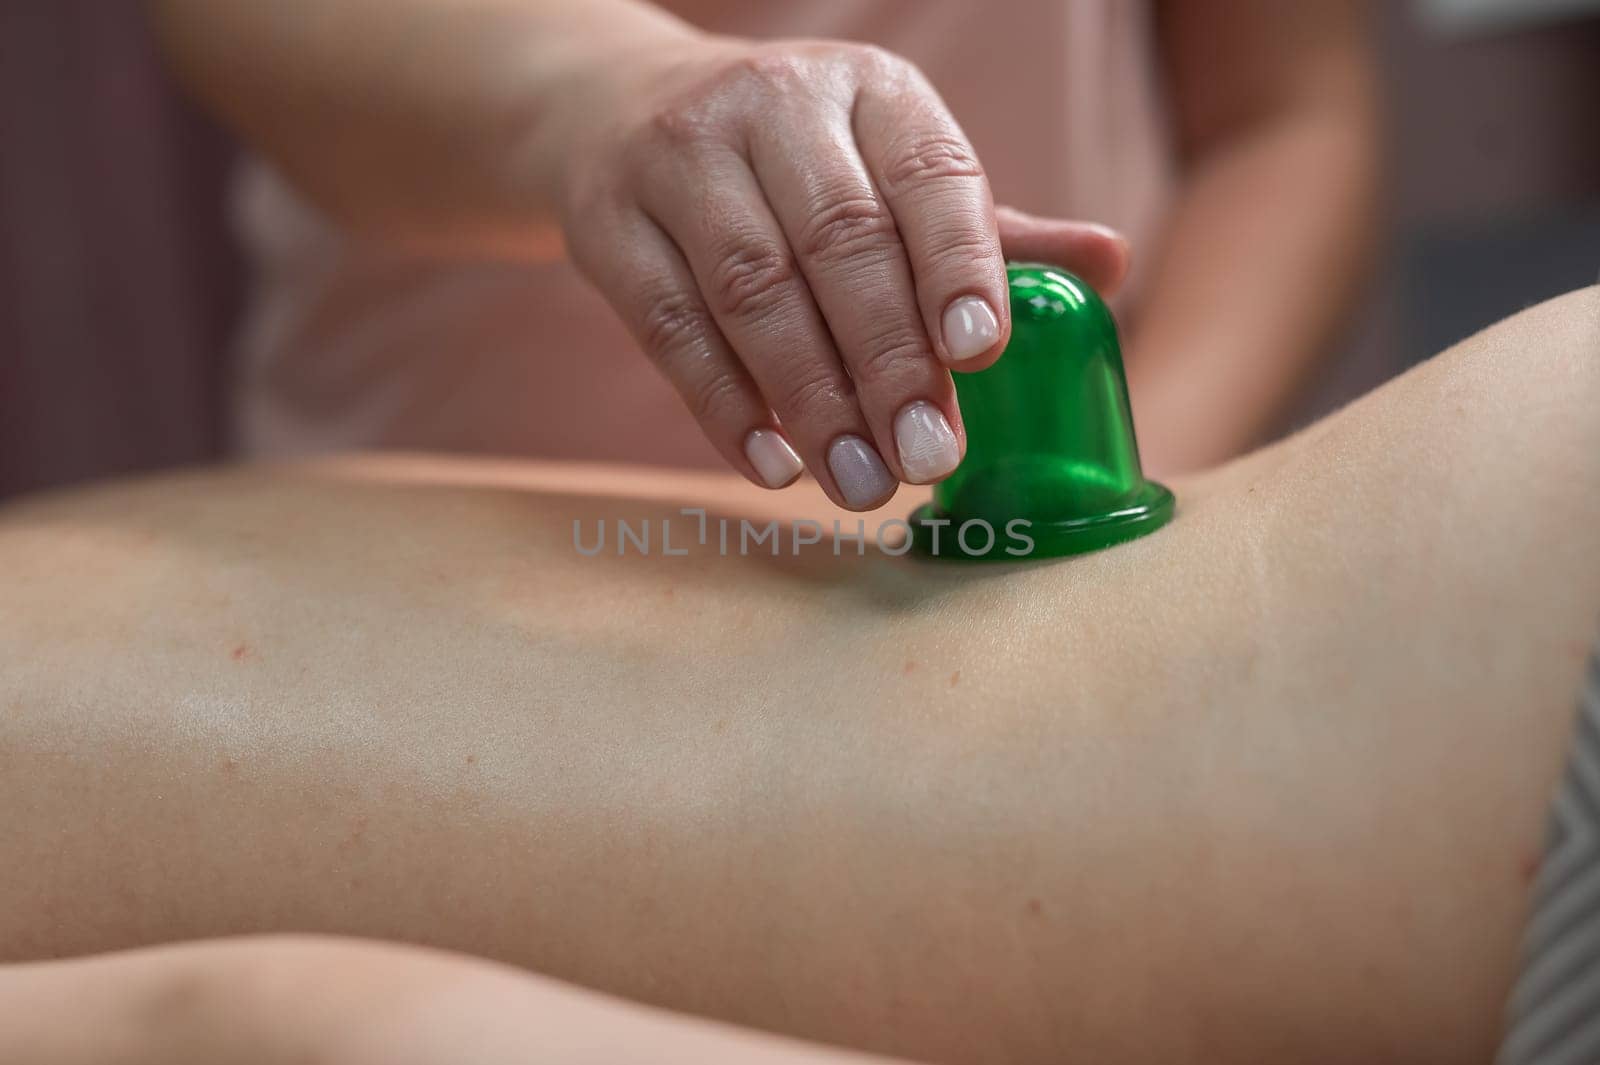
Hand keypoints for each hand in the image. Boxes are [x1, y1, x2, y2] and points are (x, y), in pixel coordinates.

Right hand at [555, 36, 1127, 508]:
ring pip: (752, 289)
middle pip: (839, 243)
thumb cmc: (792, 159)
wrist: (614, 109)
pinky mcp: (609, 223)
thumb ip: (984, 228)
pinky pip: (670, 326)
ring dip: (814, 400)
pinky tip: (775, 465)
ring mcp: (679, 160)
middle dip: (890, 363)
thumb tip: (1108, 266)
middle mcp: (773, 107)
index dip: (958, 265)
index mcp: (870, 91)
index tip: (982, 355)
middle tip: (927, 459)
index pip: (929, 172)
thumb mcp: (887, 164)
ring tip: (860, 482)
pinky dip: (726, 407)